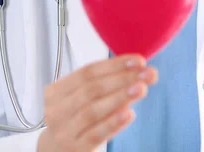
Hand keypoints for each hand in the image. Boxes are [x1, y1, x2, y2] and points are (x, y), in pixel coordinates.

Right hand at [38, 54, 157, 151]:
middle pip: (92, 89)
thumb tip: (136, 69)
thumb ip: (100, 83)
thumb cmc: (74, 119)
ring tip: (142, 88)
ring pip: (93, 110)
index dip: (115, 65)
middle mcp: (56, 110)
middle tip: (148, 73)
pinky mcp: (75, 150)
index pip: (88, 71)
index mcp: (56, 91)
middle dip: (123, 78)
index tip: (138, 61)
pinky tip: (129, 114)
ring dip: (120, 97)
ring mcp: (64, 132)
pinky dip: (113, 122)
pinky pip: (95, 134)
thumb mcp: (78, 99)